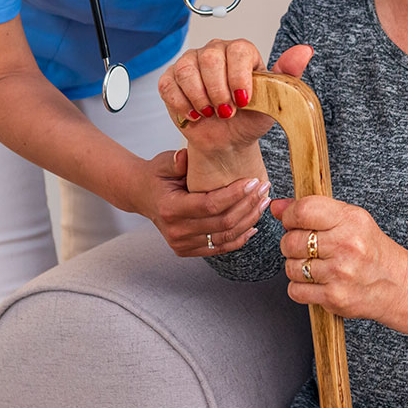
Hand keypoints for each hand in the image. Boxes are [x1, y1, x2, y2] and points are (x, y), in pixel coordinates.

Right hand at [140, 147, 269, 256]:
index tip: (253, 181)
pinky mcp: (188, 250)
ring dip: (249, 220)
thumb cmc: (157, 176)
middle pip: (222, 223)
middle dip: (248, 205)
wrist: (142, 196)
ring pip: (225, 237)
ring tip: (263, 202)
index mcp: (170, 208)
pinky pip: (220, 247)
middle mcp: (175, 231)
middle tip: (264, 189)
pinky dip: (240, 237)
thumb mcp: (163, 163)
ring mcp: (182, 244)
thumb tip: (186, 157)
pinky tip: (253, 224)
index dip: (235, 195)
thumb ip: (175, 161)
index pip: (210, 205)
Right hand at [157, 40, 314, 154]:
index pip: (238, 50)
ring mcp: (191, 62)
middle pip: (210, 58)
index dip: (238, 77)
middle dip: (218, 92)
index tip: (243, 101)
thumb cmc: (251, 118)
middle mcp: (215, 51)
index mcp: (242, 52)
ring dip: (200, 98)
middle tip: (226, 112)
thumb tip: (305, 50)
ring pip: (187, 69)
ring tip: (211, 113)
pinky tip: (194, 114)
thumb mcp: (275, 100)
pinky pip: (169, 84)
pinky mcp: (171, 79)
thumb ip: (288, 73)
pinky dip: (181, 104)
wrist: (228, 141)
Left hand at [273, 196, 407, 320]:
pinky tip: (315, 281)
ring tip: (313, 264)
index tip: (291, 221)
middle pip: (291, 241)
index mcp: (350, 220)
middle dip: (291, 243)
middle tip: (304, 245)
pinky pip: (295, 290)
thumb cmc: (371, 249)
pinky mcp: (334, 298)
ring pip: (291, 266)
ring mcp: (340, 274)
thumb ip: (313, 209)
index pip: (303, 211)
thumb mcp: (350, 219)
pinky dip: (300, 286)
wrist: (397, 284)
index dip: (289, 216)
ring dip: (296, 266)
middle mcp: (346, 246)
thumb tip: (276, 206)